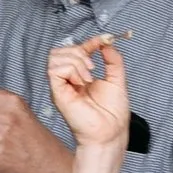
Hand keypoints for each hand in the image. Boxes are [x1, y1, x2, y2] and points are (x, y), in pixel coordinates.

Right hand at [47, 35, 132, 150]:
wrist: (110, 132)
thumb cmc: (112, 114)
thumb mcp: (117, 79)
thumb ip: (113, 60)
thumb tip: (107, 44)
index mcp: (80, 76)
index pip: (76, 50)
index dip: (89, 42)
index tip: (105, 39)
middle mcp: (68, 79)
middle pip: (60, 51)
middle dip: (79, 51)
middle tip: (93, 67)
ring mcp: (61, 86)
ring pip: (56, 57)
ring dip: (76, 62)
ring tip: (88, 78)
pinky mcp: (57, 92)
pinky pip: (55, 70)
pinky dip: (71, 70)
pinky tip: (82, 83)